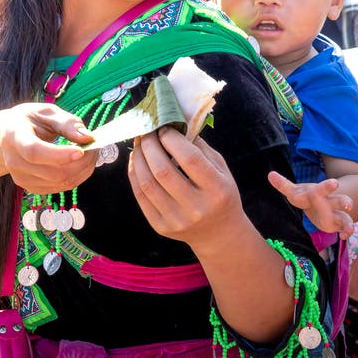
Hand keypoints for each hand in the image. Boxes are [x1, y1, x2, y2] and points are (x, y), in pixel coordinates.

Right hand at [0, 103, 96, 194]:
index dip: (59, 155)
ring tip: (91, 153)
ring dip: (83, 170)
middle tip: (95, 147)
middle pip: (52, 172)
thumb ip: (67, 123)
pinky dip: (78, 176)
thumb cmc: (29, 120)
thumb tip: (88, 138)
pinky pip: (61, 187)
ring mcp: (22, 178)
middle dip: (81, 162)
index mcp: (15, 136)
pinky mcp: (31, 188)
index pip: (34, 152)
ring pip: (60, 182)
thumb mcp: (46, 112)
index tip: (81, 150)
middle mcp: (14, 161)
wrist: (7, 136)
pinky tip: (81, 163)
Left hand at [128, 127, 244, 248]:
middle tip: (147, 131)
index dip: (172, 139)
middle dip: (150, 145)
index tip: (164, 127)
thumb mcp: (221, 170)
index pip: (190, 159)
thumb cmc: (220, 194)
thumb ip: (200, 148)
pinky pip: (141, 196)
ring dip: (139, 158)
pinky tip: (136, 161)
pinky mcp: (161, 227)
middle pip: (163, 171)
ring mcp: (177, 220)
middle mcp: (197, 207)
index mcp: (217, 190)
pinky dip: (135, 174)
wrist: (218, 234)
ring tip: (139, 143)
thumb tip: (175, 124)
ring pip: (147, 183)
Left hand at [267, 171, 354, 237]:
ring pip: (343, 216)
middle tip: (347, 203)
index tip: (335, 184)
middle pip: (336, 200)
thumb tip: (270, 174)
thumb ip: (283, 185)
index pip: (319, 190)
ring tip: (350, 229)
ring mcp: (334, 213)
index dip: (326, 187)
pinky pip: (343, 227)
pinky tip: (345, 236)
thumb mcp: (295, 192)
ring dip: (347, 221)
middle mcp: (328, 202)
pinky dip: (346, 231)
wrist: (325, 200)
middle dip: (342, 202)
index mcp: (316, 194)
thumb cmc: (307, 197)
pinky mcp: (337, 223)